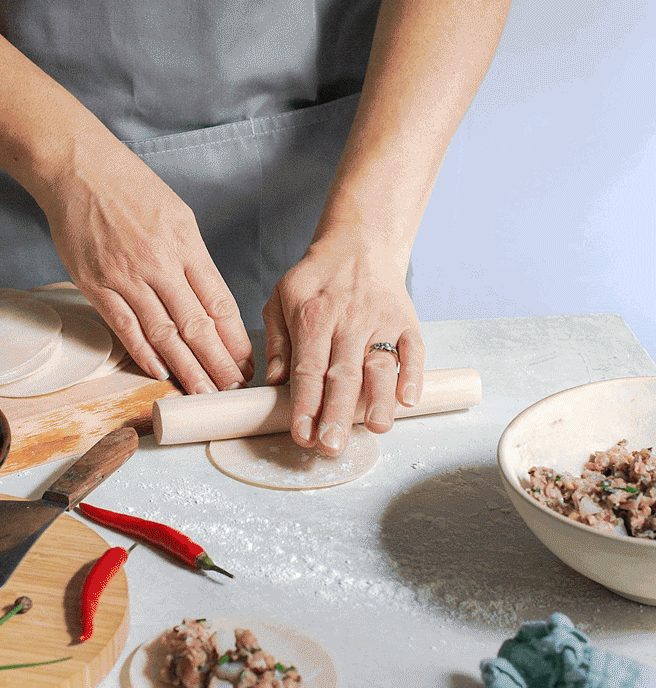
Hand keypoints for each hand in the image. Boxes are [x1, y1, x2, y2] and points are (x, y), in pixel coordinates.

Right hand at [40, 130, 253, 393]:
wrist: (77, 167)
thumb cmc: (130, 188)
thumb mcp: (178, 216)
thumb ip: (194, 260)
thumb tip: (210, 305)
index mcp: (186, 244)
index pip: (219, 303)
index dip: (235, 340)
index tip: (247, 363)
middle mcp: (160, 263)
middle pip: (197, 325)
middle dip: (218, 364)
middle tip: (233, 391)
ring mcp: (127, 276)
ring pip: (164, 333)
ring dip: (186, 368)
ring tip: (203, 392)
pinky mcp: (97, 284)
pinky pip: (126, 327)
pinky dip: (144, 354)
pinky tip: (161, 373)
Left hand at [262, 223, 424, 455]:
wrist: (360, 241)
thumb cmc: (317, 278)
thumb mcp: (281, 298)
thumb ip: (277, 341)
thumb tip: (273, 383)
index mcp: (313, 316)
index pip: (308, 368)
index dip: (306, 404)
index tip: (303, 435)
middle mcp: (348, 320)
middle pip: (343, 374)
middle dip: (338, 413)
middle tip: (332, 446)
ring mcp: (381, 320)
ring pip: (381, 365)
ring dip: (379, 400)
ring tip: (377, 429)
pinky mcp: (407, 320)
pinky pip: (414, 349)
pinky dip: (414, 373)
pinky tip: (409, 399)